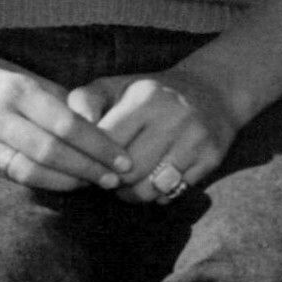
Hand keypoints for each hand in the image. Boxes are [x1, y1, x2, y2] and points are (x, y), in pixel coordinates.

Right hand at [0, 66, 124, 192]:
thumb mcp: (27, 78)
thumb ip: (62, 101)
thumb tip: (102, 126)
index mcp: (16, 89)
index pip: (66, 123)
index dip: (98, 144)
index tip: (122, 158)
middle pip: (51, 151)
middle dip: (88, 168)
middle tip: (114, 178)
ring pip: (31, 171)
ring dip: (67, 182)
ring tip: (92, 184)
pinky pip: (13, 179)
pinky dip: (43, 184)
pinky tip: (63, 185)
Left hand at [70, 68, 239, 204]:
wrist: (212, 89)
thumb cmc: (150, 93)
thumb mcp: (116, 86)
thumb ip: (84, 100)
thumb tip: (70, 126)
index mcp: (145, 97)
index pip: (107, 143)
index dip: (93, 159)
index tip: (89, 161)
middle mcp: (174, 117)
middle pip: (129, 172)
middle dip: (112, 181)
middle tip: (106, 178)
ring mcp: (195, 139)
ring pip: (151, 188)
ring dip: (132, 194)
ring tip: (126, 185)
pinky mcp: (211, 158)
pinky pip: (173, 193)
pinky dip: (157, 195)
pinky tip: (152, 181)